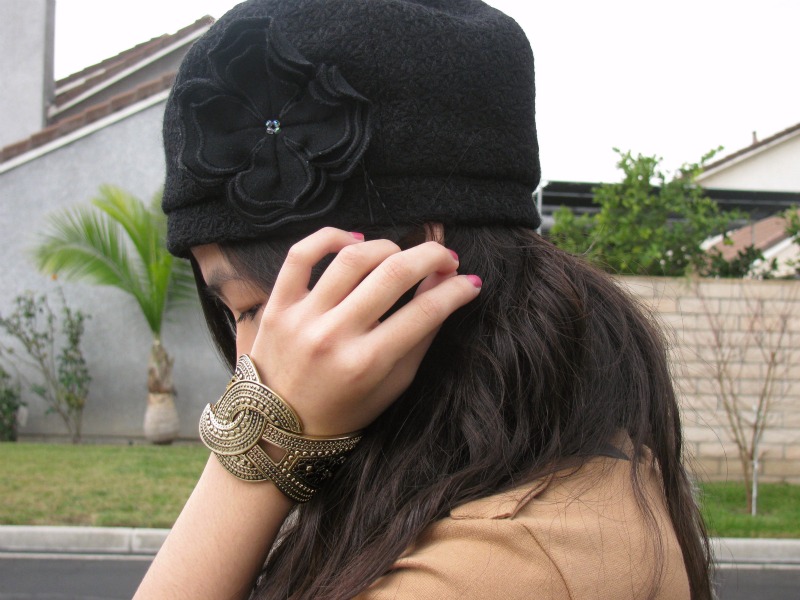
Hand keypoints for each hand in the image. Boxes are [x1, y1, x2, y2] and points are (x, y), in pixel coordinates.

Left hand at [248, 227, 480, 435]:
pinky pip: (301, 254)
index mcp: (367, 363)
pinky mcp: (277, 305)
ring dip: (388, 247)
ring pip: (352, 257)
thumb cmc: (343, 410)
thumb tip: (444, 287)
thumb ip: (420, 337)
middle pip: (393, 273)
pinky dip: (330, 237)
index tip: (469, 282)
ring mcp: (302, 318)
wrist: (278, 427)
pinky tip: (354, 241)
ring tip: (401, 256)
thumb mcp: (392, 386)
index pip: (425, 311)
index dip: (456, 290)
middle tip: (446, 258)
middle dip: (432, 257)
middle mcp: (334, 336)